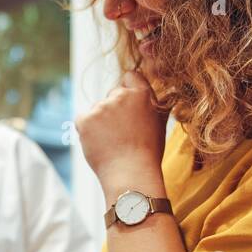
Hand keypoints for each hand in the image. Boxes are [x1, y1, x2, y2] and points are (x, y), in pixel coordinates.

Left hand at [75, 68, 168, 188]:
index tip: (129, 107)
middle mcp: (120, 96)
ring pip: (97, 108)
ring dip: (101, 121)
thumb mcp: (161, 125)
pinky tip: (100, 143)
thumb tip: (169, 92)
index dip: (129, 90)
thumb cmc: (148, 154)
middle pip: (112, 94)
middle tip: (122, 133)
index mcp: (141, 94)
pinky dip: (87, 130)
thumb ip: (160, 104)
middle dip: (114, 109)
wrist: (131, 175)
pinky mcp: (85, 119)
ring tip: (112, 142)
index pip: (130, 76)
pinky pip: (83, 119)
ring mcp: (101, 107)